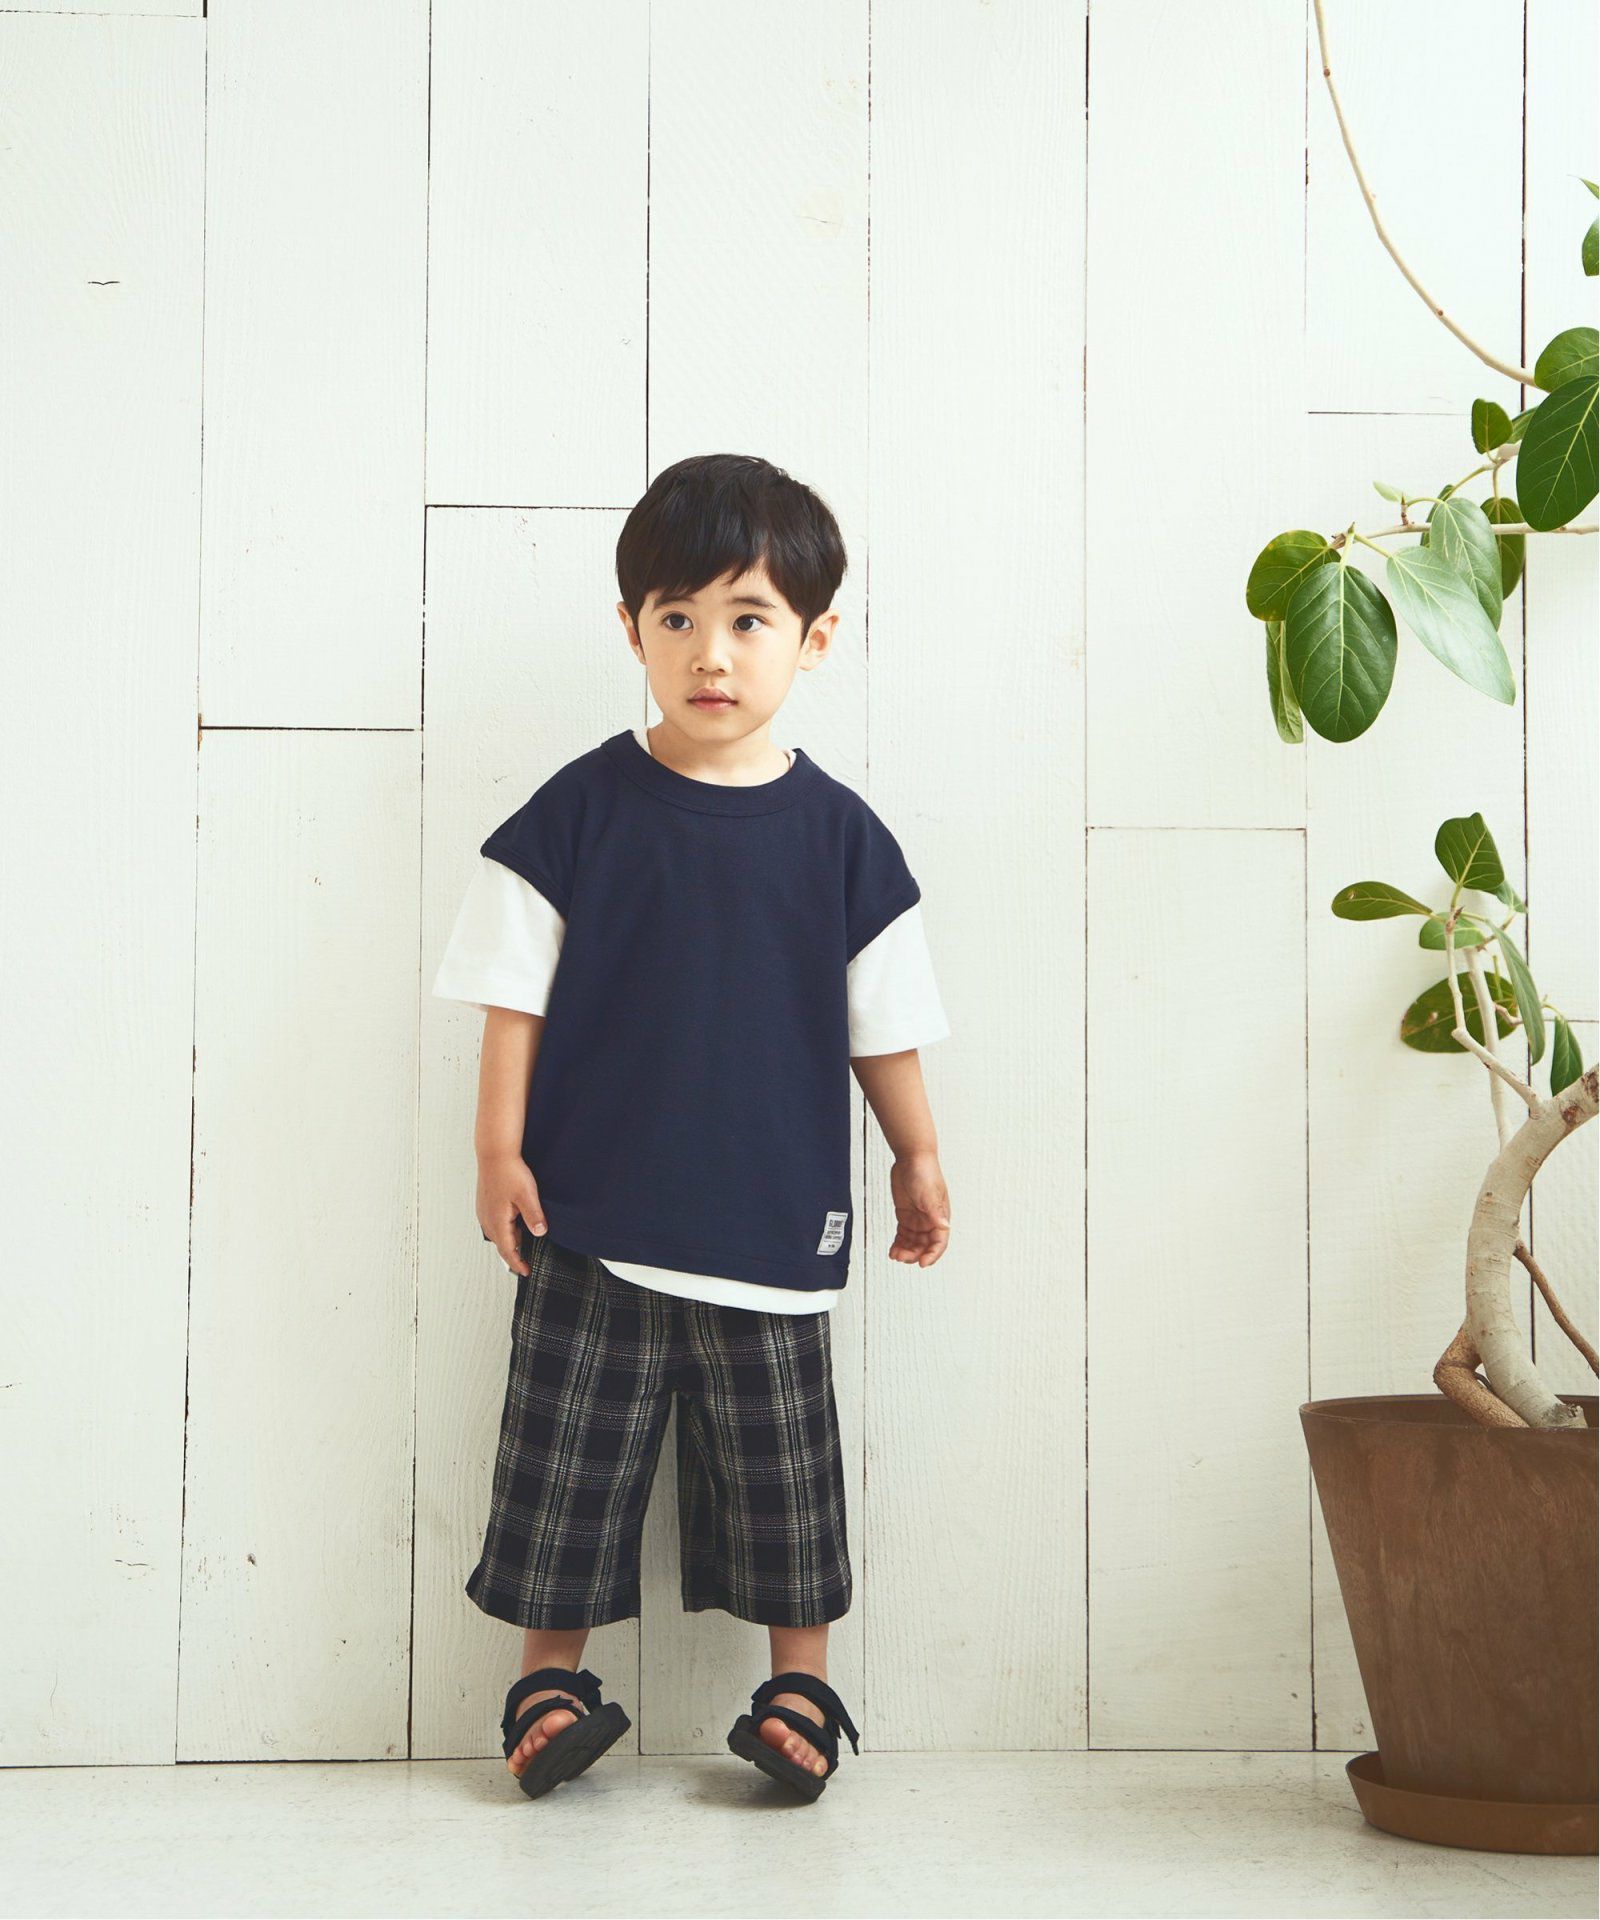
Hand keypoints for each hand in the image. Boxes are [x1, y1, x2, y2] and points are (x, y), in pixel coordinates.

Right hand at [476, 1156, 547, 1275]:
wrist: (494, 1154)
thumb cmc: (509, 1172)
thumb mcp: (527, 1195)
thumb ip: (534, 1216)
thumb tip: (540, 1234)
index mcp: (497, 1221)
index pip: (508, 1251)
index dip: (517, 1263)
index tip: (526, 1272)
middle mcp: (487, 1220)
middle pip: (502, 1245)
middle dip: (514, 1255)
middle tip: (527, 1263)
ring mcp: (484, 1212)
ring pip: (498, 1234)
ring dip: (510, 1242)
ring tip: (525, 1245)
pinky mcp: (485, 1205)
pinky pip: (495, 1224)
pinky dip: (505, 1230)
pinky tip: (515, 1225)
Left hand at [887, 1151, 949, 1267]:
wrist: (911, 1158)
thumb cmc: (924, 1171)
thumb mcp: (929, 1193)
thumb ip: (935, 1211)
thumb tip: (945, 1226)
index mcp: (940, 1216)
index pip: (939, 1242)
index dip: (932, 1254)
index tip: (922, 1263)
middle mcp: (930, 1220)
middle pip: (924, 1245)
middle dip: (914, 1254)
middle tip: (901, 1258)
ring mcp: (918, 1219)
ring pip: (913, 1243)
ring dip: (905, 1251)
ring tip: (894, 1255)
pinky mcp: (906, 1215)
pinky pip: (904, 1235)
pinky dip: (899, 1244)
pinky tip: (893, 1249)